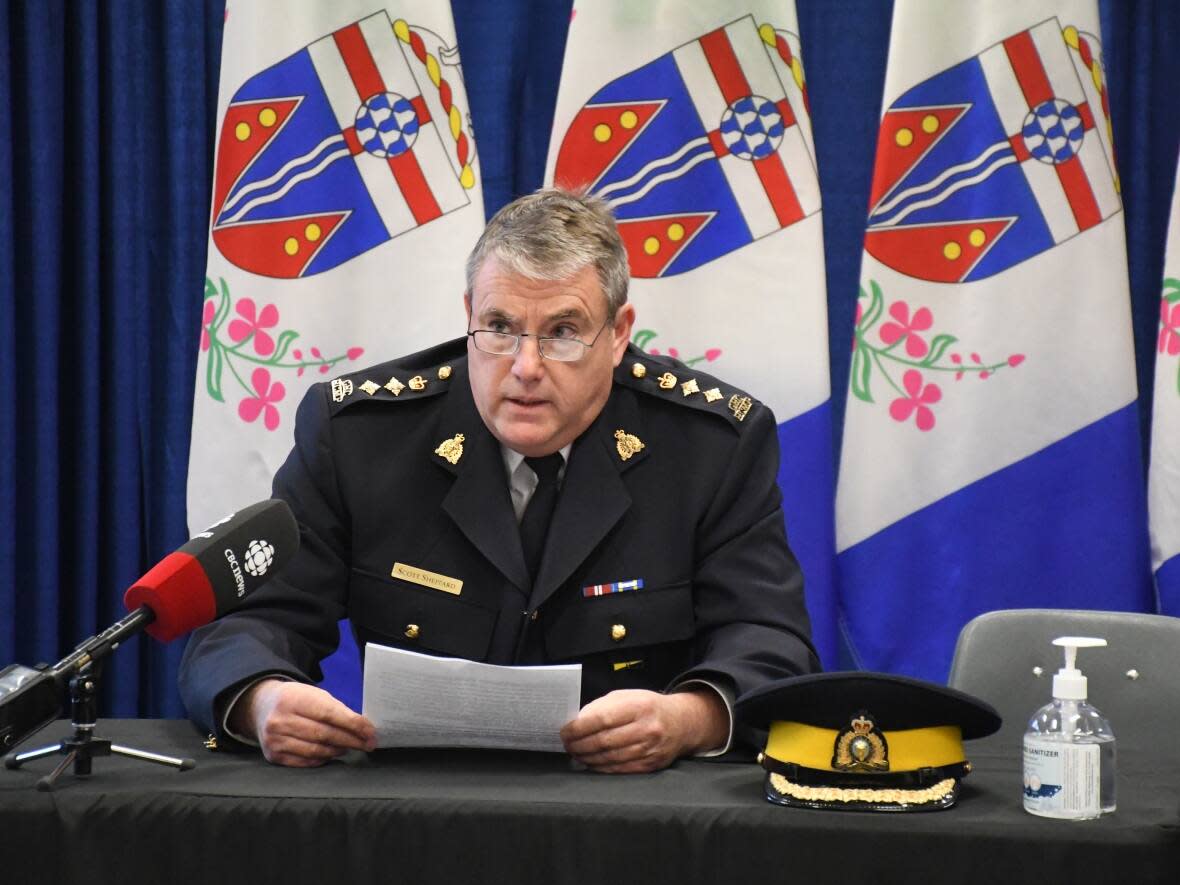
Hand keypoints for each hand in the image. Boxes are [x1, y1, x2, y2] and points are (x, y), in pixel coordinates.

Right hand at [231, 679, 376, 766]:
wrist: (261, 706)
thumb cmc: (296, 700)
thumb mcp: (314, 695)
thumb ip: (337, 710)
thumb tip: (364, 728)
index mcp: (292, 699)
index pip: (329, 714)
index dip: (353, 724)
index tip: (370, 732)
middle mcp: (280, 720)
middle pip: (324, 734)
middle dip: (351, 740)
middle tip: (368, 744)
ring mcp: (274, 740)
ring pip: (315, 750)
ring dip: (338, 750)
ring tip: (350, 747)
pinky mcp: (273, 756)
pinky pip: (305, 762)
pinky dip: (322, 759)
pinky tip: (332, 754)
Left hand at [559, 688, 727, 773]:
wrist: (681, 723)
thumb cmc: (648, 707)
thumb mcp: (627, 697)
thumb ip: (602, 707)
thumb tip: (576, 722)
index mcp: (639, 706)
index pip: (602, 719)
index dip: (579, 728)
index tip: (565, 731)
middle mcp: (647, 728)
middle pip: (603, 741)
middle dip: (579, 745)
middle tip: (566, 745)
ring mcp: (650, 749)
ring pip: (609, 758)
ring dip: (587, 758)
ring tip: (575, 754)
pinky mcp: (650, 765)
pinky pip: (619, 769)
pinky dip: (601, 767)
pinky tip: (591, 763)